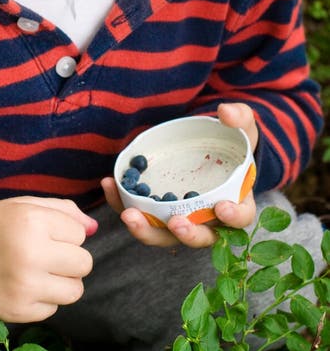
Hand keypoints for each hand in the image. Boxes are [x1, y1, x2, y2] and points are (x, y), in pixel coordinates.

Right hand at [0, 196, 96, 322]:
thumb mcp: (25, 205)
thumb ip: (64, 211)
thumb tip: (94, 229)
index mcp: (32, 221)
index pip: (80, 234)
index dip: (64, 232)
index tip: (43, 232)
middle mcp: (29, 254)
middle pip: (84, 263)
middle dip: (70, 257)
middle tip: (46, 253)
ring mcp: (23, 287)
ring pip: (75, 290)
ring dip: (63, 281)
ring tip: (39, 270)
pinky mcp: (17, 312)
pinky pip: (54, 309)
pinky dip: (44, 298)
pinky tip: (23, 285)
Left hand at [101, 102, 258, 248]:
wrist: (205, 147)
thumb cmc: (229, 144)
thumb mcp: (240, 128)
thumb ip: (239, 118)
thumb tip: (225, 112)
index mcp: (235, 203)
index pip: (239, 219)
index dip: (233, 217)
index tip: (221, 208)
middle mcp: (207, 220)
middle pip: (199, 237)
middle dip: (186, 234)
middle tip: (174, 223)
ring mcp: (179, 219)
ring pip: (163, 235)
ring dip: (145, 230)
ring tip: (128, 215)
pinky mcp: (155, 212)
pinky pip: (139, 214)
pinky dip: (121, 202)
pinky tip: (110, 184)